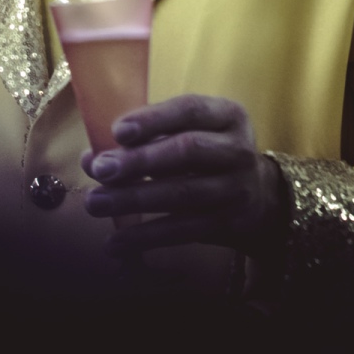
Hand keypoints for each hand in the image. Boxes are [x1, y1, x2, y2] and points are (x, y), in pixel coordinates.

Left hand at [80, 94, 287, 257]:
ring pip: (182, 194)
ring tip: (95, 203)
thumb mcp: (191, 132)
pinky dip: (145, 237)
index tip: (118, 130)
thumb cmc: (209, 154)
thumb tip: (92, 158)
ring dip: (134, 199)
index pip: (190, 110)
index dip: (153, 119)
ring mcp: (235, 189)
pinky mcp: (228, 224)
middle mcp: (237, 150)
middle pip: (187, 151)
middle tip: (101, 169)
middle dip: (140, 160)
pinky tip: (115, 243)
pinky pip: (182, 231)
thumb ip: (146, 138)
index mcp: (227, 115)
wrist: (261, 197)